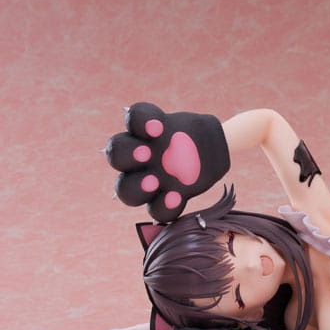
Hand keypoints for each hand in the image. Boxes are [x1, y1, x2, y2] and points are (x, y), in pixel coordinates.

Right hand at [105, 102, 230, 221]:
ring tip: (154, 182)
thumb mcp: (200, 124)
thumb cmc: (200, 134)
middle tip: (146, 154)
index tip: (158, 126)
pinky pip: (155, 209)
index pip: (131, 120)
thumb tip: (208, 136)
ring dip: (135, 187)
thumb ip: (198, 128)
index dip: (138, 122)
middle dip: (126, 155)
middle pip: (116, 155)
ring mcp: (149, 178)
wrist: (213, 150)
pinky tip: (175, 198)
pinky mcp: (164, 197)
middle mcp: (140, 154)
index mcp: (145, 130)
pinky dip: (163, 206)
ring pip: (126, 188)